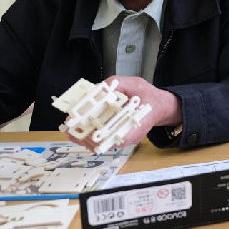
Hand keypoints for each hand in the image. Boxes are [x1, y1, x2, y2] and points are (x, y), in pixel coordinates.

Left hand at [65, 76, 181, 150]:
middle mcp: (128, 137)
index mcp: (137, 125)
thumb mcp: (137, 84)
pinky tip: (76, 130)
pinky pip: (100, 141)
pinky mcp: (115, 138)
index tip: (90, 132)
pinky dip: (87, 137)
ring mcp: (121, 139)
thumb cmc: (149, 98)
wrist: (158, 107)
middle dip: (86, 136)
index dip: (103, 137)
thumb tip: (100, 86)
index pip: (120, 138)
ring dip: (84, 138)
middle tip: (72, 128)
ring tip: (70, 130)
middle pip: (105, 143)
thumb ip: (119, 84)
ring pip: (100, 145)